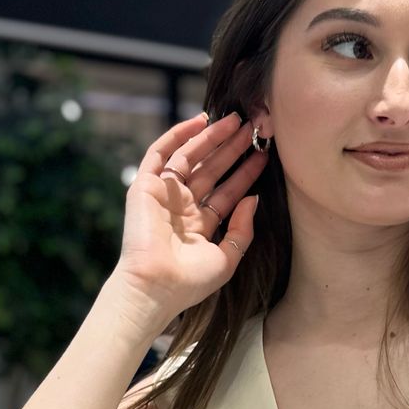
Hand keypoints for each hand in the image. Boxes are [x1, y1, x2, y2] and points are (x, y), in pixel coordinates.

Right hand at [117, 110, 267, 314]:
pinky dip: (177, 135)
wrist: (155, 287)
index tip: (264, 155)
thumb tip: (253, 198)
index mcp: (199, 225)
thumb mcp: (228, 257)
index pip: (227, 192)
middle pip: (211, 170)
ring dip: (211, 138)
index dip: (245, 172)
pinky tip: (199, 121)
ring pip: (190, 157)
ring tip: (235, 121)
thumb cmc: (190, 282)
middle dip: (232, 149)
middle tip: (254, 129)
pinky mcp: (145, 186)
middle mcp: (182, 207)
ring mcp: (164, 195)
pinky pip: (160, 153)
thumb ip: (243, 229)